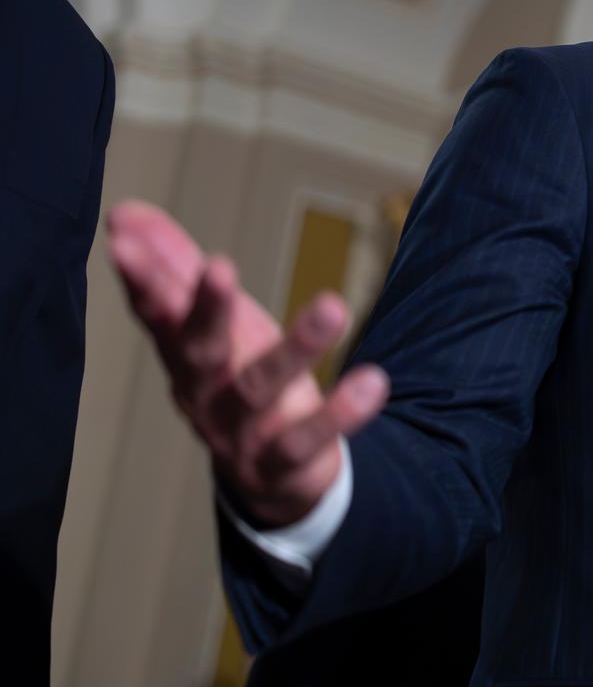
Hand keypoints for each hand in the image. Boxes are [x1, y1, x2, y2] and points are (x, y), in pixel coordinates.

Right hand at [107, 200, 387, 526]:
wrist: (271, 473)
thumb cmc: (237, 376)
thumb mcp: (213, 322)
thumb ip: (174, 268)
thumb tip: (126, 213)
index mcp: (182, 354)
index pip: (157, 314)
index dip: (141, 281)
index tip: (124, 243)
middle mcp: (203, 393)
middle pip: (197, 351)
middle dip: (205, 310)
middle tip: (218, 266)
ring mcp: (240, 432)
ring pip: (259, 390)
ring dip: (296, 348)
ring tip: (334, 306)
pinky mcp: (282, 463)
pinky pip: (307, 439)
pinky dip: (340, 413)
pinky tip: (373, 381)